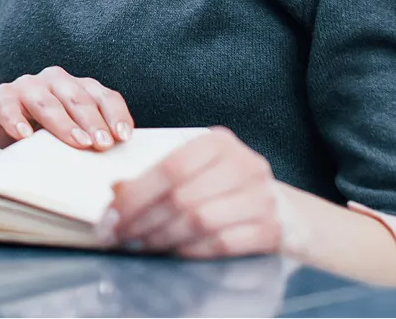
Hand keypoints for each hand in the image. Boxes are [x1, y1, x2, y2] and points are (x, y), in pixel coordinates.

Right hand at [0, 66, 133, 150]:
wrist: (3, 140)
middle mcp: (54, 80)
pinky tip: (24, 136)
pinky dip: (16, 120)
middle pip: (77, 97)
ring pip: (47, 101)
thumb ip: (94, 138)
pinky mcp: (0, 97)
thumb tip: (123, 158)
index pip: (103, 96)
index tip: (124, 137)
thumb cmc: (46, 140)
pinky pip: (8, 106)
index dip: (115, 114)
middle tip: (103, 144)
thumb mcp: (74, 136)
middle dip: (93, 121)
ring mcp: (26, 86)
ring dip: (63, 123)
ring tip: (77, 143)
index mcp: (78, 87)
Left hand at [97, 126, 282, 258]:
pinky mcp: (269, 229)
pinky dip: (191, 250)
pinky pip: (222, 243)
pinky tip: (172, 252)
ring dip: (163, 237)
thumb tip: (116, 190)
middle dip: (144, 219)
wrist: (284, 209)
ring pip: (200, 221)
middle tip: (118, 235)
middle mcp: (243, 165)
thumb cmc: (227, 186)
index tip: (111, 214)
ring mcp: (259, 198)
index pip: (171, 166)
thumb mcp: (197, 169)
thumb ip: (159, 176)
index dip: (137, 192)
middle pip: (182, 195)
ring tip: (140, 245)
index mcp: (219, 142)